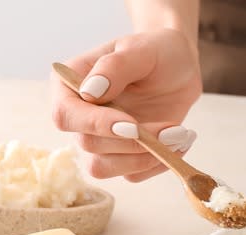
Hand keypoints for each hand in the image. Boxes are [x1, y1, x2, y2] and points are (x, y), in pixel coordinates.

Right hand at [51, 29, 202, 181]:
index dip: (96, 125)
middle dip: (134, 143)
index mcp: (69, 85)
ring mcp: (99, 139)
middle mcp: (79, 117)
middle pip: (89, 146)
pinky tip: (179, 142)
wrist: (179, 68)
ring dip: (145, 158)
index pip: (66, 115)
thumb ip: (115, 66)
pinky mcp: (121, 156)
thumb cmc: (157, 51)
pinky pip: (132, 175)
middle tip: (174, 130)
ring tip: (179, 136)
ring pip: (105, 168)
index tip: (133, 125)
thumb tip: (89, 91)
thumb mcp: (141, 49)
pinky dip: (158, 164)